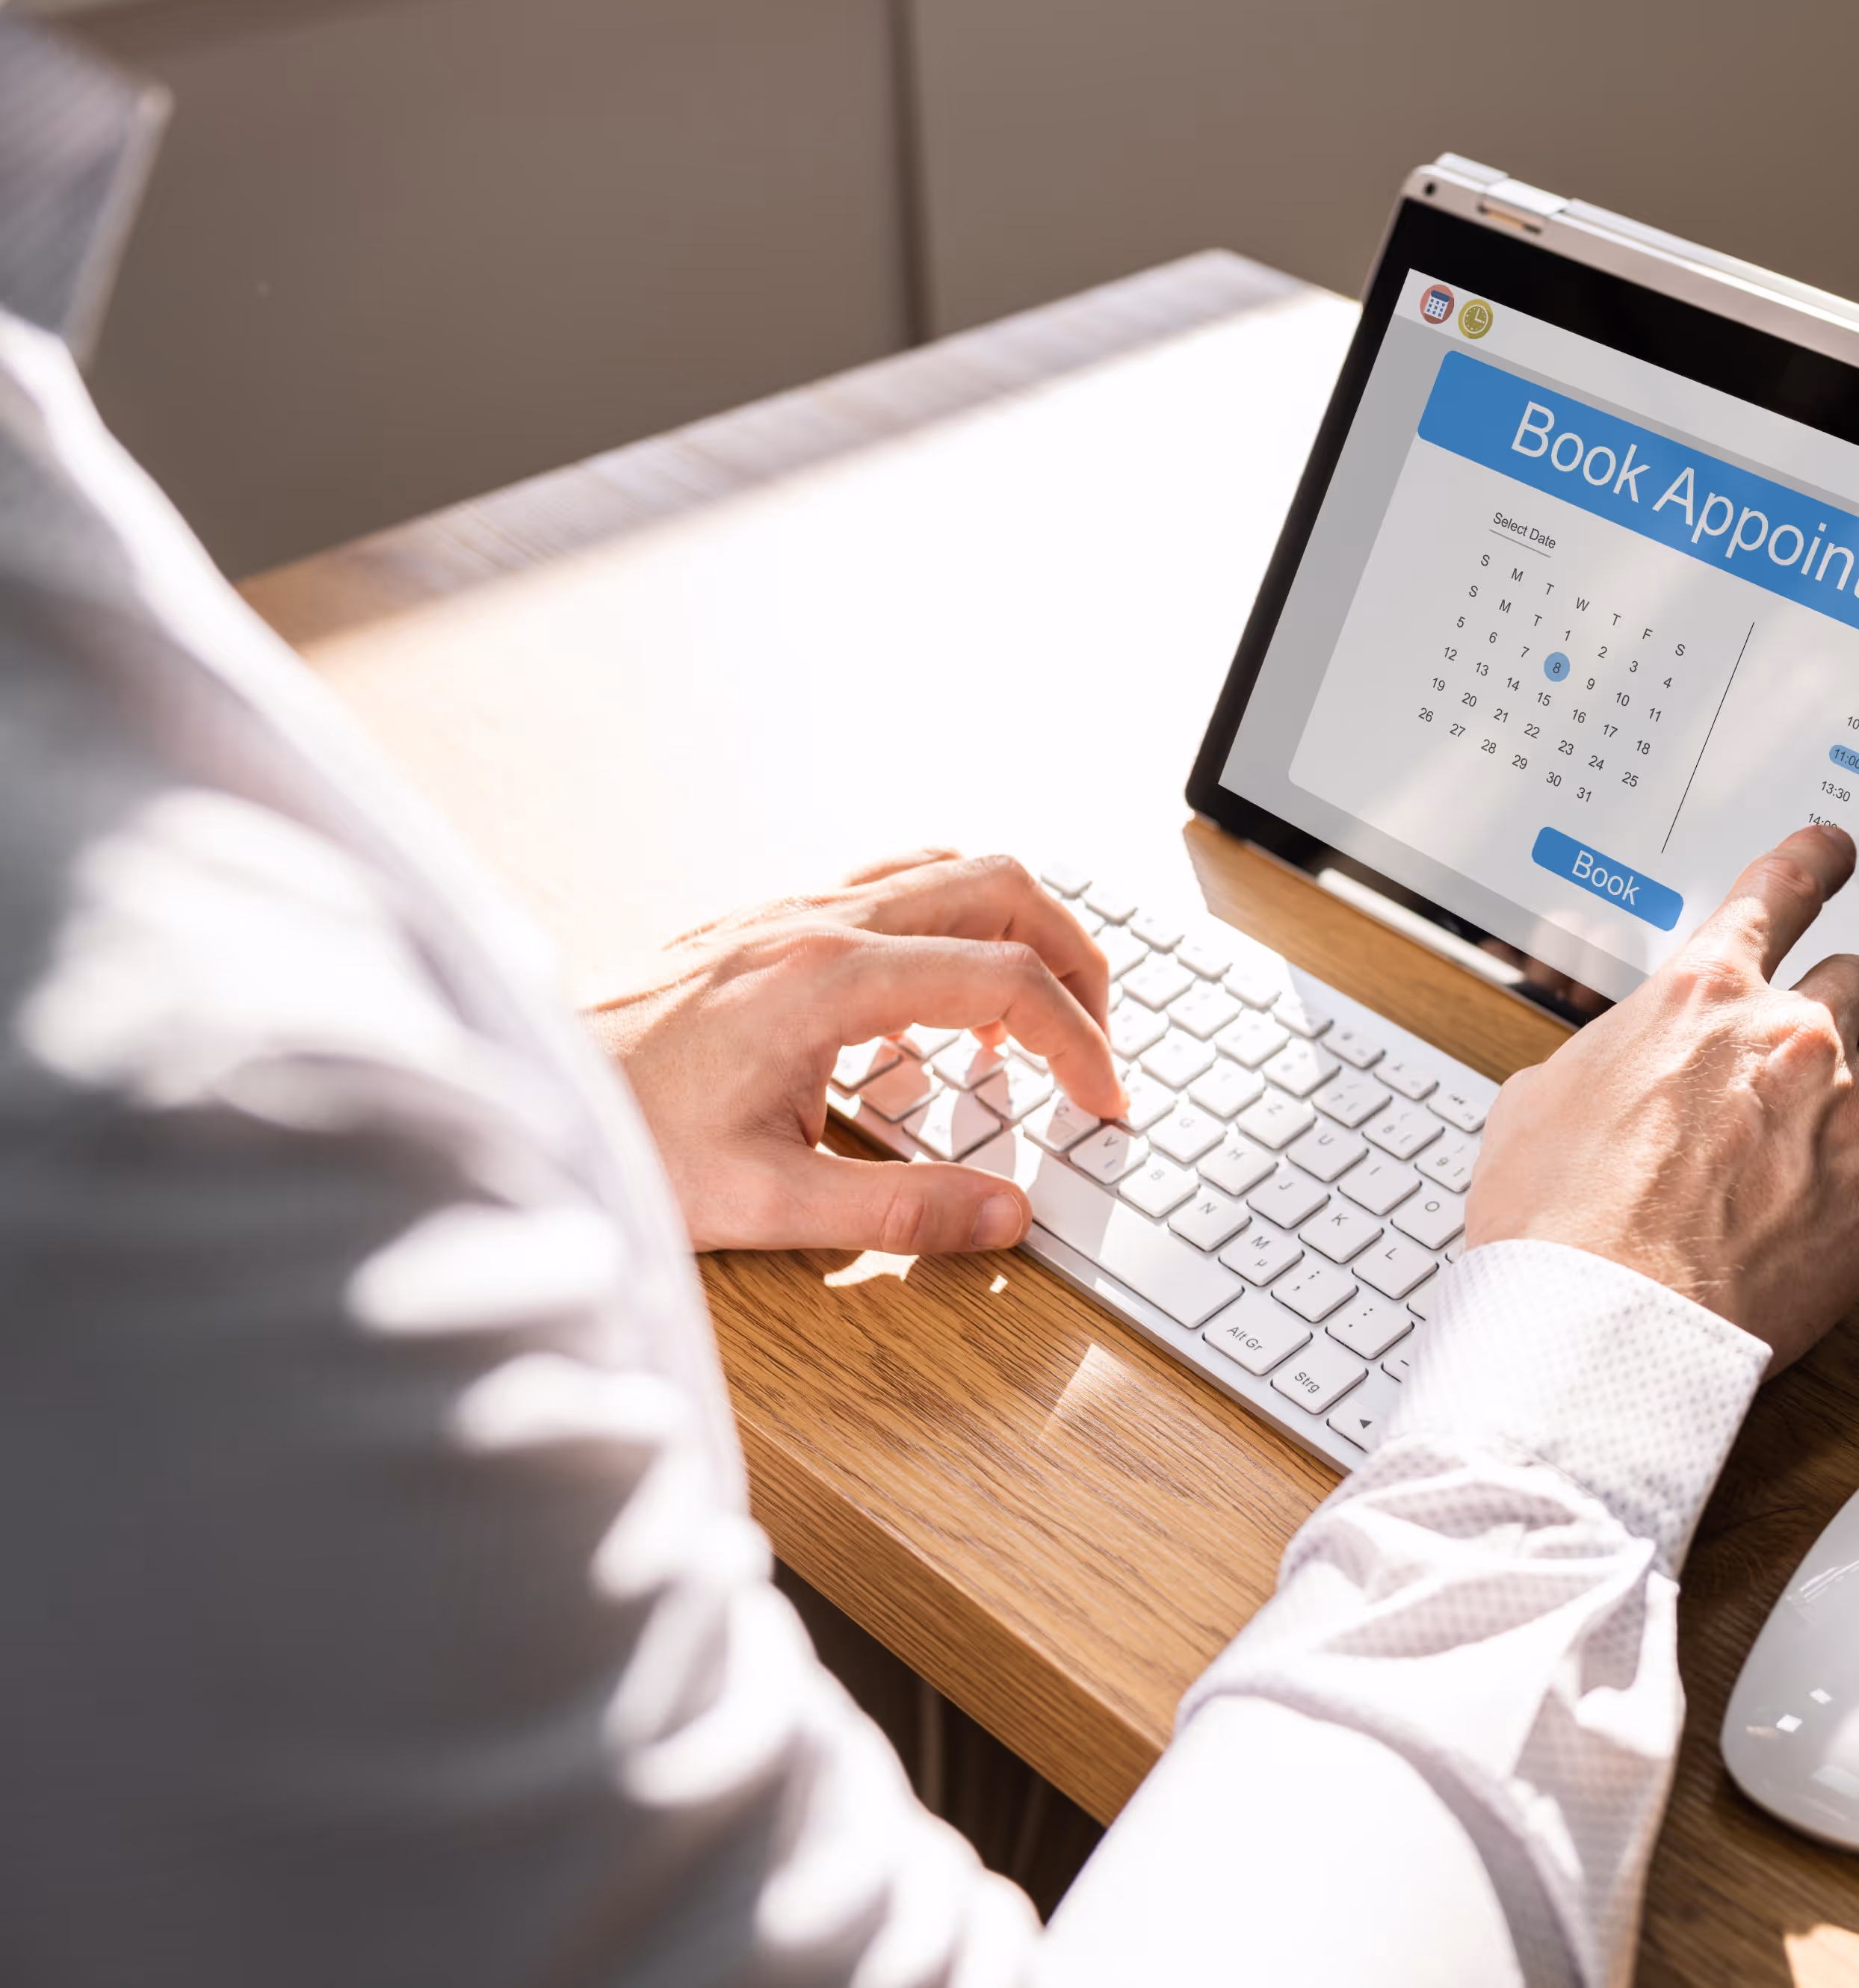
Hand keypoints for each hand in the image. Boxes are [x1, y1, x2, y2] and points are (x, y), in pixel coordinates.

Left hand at [584, 849, 1121, 1254]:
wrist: (524, 1091)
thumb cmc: (624, 1140)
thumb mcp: (765, 1203)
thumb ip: (900, 1211)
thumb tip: (1007, 1218)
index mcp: (827, 982)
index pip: (1006, 981)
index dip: (1080, 1042)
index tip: (1104, 1102)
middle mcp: (817, 922)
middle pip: (1003, 888)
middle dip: (1074, 963)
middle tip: (1094, 1046)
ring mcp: (793, 908)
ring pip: (955, 869)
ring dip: (1019, 932)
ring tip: (1036, 1024)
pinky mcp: (771, 918)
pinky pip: (901, 885)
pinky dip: (956, 929)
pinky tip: (941, 1011)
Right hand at [1464, 824, 1858, 1372]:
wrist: (1600, 1323)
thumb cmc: (1558, 1224)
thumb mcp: (1537, 1100)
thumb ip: (1601, 1057)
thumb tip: (1609, 1064)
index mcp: (1701, 996)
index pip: (1782, 888)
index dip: (1818, 857)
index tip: (1836, 851)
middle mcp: (1790, 1034)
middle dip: (1841, 1008)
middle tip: (1818, 1051)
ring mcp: (1851, 1110)